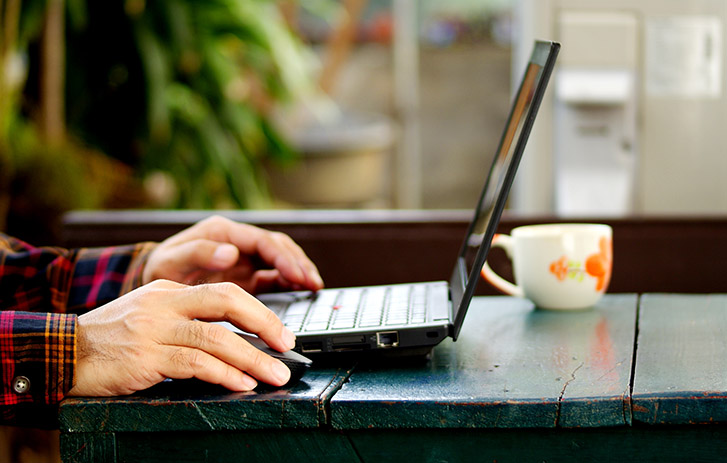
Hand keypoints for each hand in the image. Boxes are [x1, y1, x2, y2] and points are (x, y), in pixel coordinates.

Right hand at [67, 280, 295, 396]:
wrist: (63, 352)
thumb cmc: (113, 339)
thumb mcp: (152, 317)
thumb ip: (190, 321)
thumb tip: (237, 342)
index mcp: (171, 291)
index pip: (226, 292)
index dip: (259, 312)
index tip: (281, 333)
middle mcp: (165, 304)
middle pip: (227, 302)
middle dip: (264, 323)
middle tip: (287, 346)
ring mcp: (154, 329)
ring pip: (215, 337)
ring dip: (251, 358)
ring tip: (274, 375)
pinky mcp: (144, 357)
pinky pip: (193, 364)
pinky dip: (223, 374)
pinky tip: (240, 384)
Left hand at [142, 215, 323, 293]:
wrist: (151, 280)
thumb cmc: (160, 268)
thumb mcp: (171, 261)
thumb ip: (198, 253)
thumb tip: (230, 252)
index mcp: (223, 232)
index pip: (262, 241)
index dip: (283, 257)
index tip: (297, 274)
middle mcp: (238, 242)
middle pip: (278, 247)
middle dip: (298, 264)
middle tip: (313, 283)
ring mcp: (245, 258)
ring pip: (281, 259)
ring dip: (299, 271)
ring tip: (315, 287)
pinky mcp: (247, 276)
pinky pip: (275, 277)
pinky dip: (291, 283)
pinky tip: (303, 292)